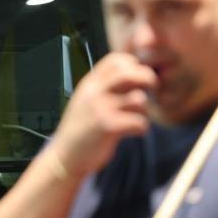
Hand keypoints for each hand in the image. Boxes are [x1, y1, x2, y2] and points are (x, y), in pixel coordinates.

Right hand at [50, 53, 157, 179]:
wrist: (65, 157)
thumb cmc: (81, 129)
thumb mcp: (87, 100)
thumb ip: (105, 86)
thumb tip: (133, 73)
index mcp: (90, 83)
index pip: (116, 60)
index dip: (134, 65)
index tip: (138, 77)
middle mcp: (95, 92)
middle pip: (130, 72)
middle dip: (147, 78)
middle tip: (152, 89)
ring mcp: (101, 108)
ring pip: (138, 99)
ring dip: (144, 110)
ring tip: (136, 118)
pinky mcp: (108, 127)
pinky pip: (139, 121)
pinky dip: (142, 128)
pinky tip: (134, 132)